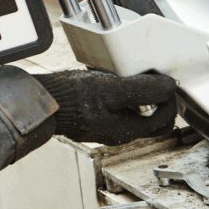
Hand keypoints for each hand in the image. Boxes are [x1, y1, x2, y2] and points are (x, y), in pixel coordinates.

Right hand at [34, 70, 176, 145]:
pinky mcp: (95, 118)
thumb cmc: (70, 98)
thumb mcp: (110, 89)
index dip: (168, 97)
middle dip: (158, 100)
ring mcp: (106, 126)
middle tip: (151, 79)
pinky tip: (110, 80)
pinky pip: (119, 109)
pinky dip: (122, 95)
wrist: (40, 101)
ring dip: (139, 96)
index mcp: (127, 130)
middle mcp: (119, 133)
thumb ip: (142, 90)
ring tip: (128, 76)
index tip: (162, 79)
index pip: (165, 118)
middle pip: (154, 120)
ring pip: (136, 113)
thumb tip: (169, 87)